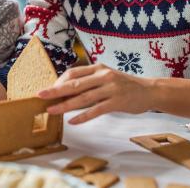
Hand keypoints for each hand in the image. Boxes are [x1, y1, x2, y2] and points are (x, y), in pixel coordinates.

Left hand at [37, 64, 153, 123]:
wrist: (149, 91)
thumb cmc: (123, 85)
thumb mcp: (105, 78)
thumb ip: (89, 82)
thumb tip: (66, 91)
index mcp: (98, 68)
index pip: (73, 72)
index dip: (59, 81)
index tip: (48, 90)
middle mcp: (103, 76)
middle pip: (75, 84)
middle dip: (56, 91)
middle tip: (41, 96)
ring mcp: (110, 88)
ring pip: (83, 97)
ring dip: (66, 105)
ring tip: (52, 111)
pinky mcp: (117, 101)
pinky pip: (97, 110)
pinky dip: (84, 116)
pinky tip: (73, 121)